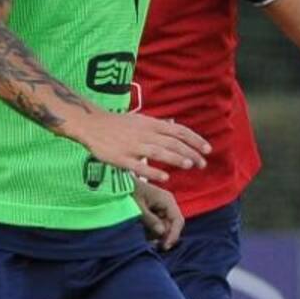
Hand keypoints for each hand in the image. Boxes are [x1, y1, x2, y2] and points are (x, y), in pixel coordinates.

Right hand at [81, 111, 208, 183]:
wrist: (92, 124)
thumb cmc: (118, 124)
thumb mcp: (141, 120)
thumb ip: (158, 126)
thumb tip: (176, 129)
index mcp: (151, 124)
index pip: (178, 131)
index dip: (195, 140)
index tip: (207, 150)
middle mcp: (144, 134)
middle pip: (171, 142)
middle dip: (190, 152)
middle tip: (202, 164)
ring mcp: (132, 146)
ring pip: (158, 152)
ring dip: (175, 158)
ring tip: (189, 165)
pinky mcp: (120, 158)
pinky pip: (138, 166)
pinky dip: (152, 171)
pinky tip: (165, 178)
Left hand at [133, 179, 183, 250]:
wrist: (118, 184)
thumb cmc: (128, 192)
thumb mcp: (138, 207)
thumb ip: (150, 220)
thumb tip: (162, 233)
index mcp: (167, 200)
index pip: (178, 220)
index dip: (173, 235)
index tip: (164, 246)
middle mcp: (168, 204)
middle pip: (172, 225)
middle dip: (163, 236)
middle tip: (151, 245)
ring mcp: (162, 208)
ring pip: (165, 226)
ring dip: (156, 235)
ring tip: (145, 239)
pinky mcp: (155, 211)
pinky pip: (158, 224)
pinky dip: (152, 231)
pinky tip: (143, 233)